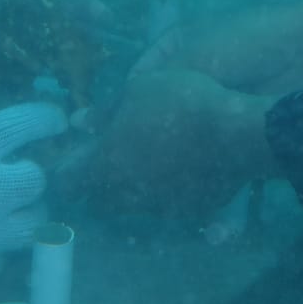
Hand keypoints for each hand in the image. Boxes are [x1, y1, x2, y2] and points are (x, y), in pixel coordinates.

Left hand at [84, 70, 274, 218]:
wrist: (238, 134)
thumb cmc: (180, 104)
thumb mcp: (137, 90)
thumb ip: (105, 111)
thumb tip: (78, 121)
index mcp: (105, 168)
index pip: (66, 185)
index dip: (64, 172)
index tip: (72, 158)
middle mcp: (127, 197)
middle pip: (99, 199)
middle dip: (99, 181)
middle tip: (111, 154)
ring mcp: (159, 209)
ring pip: (133, 203)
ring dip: (133, 186)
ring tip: (149, 156)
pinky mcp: (188, 213)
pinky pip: (167, 204)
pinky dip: (166, 189)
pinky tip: (181, 165)